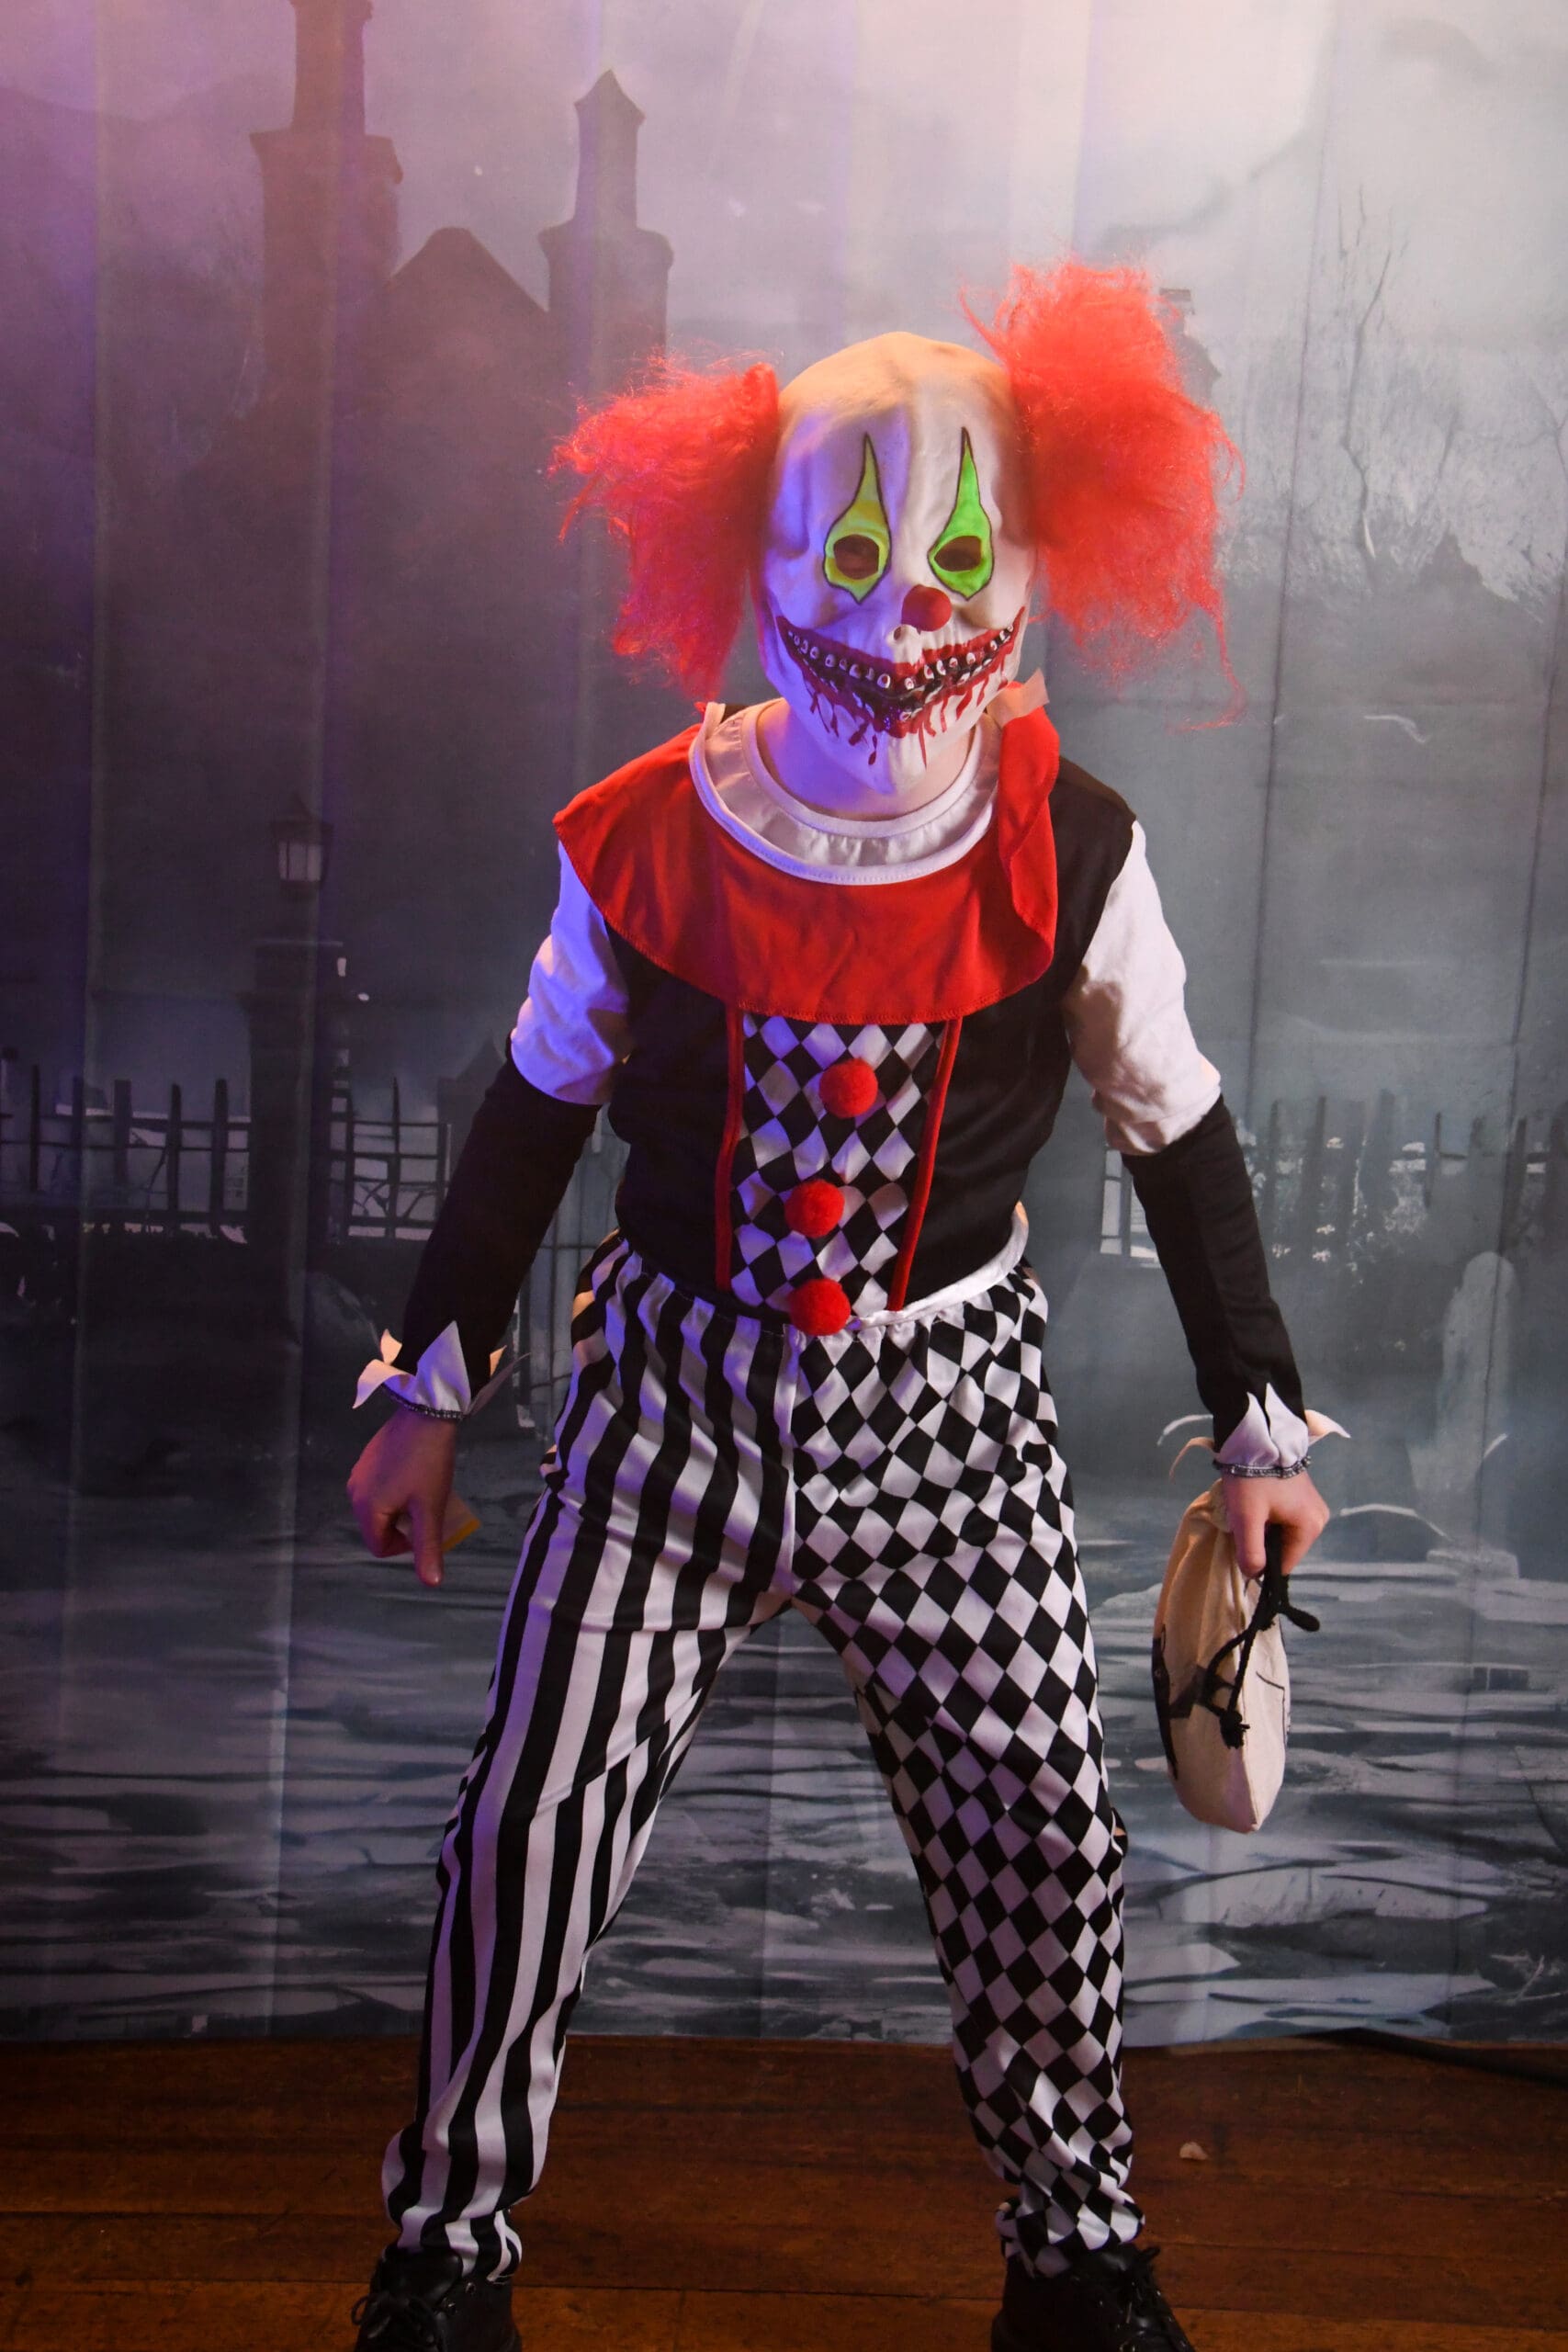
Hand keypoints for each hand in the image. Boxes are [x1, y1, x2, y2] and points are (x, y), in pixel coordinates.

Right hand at [347, 1408, 457, 1588]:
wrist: (426, 1412)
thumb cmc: (428, 1463)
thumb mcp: (430, 1508)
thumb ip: (427, 1547)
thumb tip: (431, 1583)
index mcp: (365, 1508)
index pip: (379, 1547)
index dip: (405, 1546)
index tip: (427, 1528)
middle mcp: (354, 1493)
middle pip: (378, 1527)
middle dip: (404, 1527)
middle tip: (429, 1510)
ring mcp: (358, 1473)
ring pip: (380, 1507)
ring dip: (402, 1509)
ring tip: (425, 1493)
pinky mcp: (367, 1458)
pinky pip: (379, 1488)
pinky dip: (397, 1491)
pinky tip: (416, 1475)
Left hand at [1220, 1468, 1329, 1579]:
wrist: (1256, 1435)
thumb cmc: (1252, 1479)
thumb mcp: (1247, 1517)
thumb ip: (1251, 1552)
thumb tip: (1254, 1575)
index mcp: (1311, 1527)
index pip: (1284, 1564)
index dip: (1261, 1562)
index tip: (1242, 1546)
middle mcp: (1319, 1519)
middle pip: (1284, 1548)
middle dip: (1261, 1541)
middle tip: (1244, 1522)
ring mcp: (1312, 1505)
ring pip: (1282, 1533)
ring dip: (1262, 1528)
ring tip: (1249, 1509)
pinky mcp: (1302, 1495)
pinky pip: (1284, 1518)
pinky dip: (1268, 1516)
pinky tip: (1255, 1502)